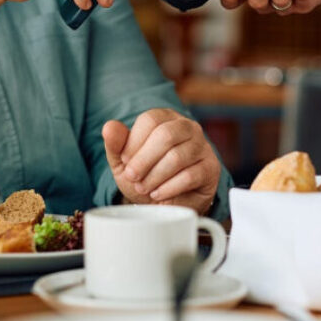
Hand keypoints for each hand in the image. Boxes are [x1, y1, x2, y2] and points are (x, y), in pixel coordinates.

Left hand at [103, 109, 219, 214]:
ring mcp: (202, 147)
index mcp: (166, 118)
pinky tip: (158, 194)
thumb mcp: (124, 162)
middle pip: (166, 135)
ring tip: (144, 188)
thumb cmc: (145, 176)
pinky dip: (168, 187)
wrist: (165, 202)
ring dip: (155, 176)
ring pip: (177, 156)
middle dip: (144, 160)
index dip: (133, 142)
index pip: (151, 119)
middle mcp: (188, 127)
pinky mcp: (210, 168)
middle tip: (132, 177)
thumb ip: (116, 144)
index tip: (125, 161)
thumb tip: (109, 127)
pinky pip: (190, 175)